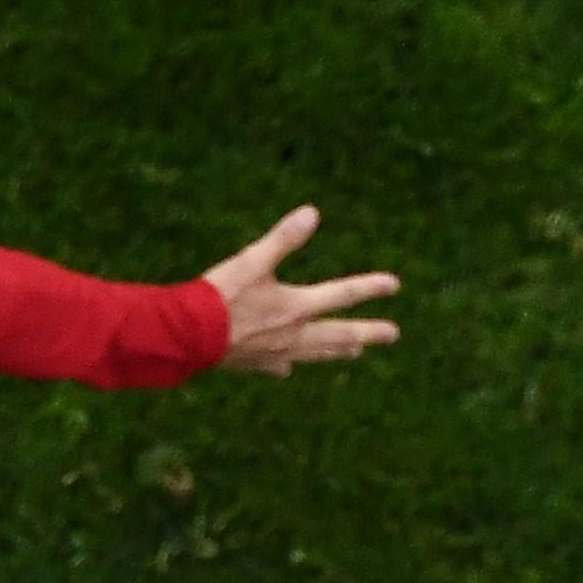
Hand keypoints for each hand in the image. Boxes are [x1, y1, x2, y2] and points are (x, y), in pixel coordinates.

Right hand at [206, 206, 400, 376]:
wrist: (187, 334)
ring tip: (355, 352)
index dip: (369, 287)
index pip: (342, 294)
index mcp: (296, 307)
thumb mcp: (252, 261)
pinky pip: (278, 366)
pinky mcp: (255, 364)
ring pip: (316, 353)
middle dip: (368, 333)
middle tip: (392, 334)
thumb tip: (312, 213)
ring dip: (337, 351)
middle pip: (339, 334)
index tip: (395, 285)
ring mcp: (275, 353)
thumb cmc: (220, 296)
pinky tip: (288, 369)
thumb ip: (283, 239)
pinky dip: (288, 365)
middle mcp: (293, 334)